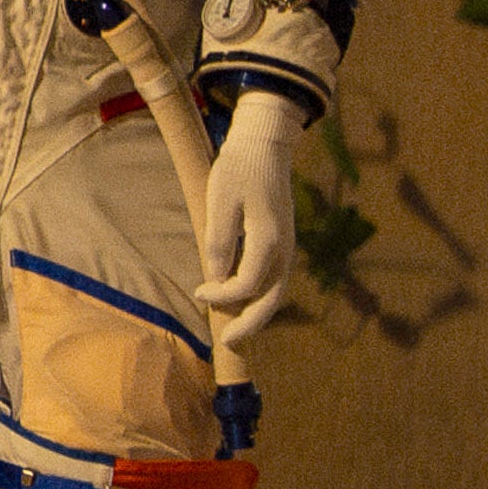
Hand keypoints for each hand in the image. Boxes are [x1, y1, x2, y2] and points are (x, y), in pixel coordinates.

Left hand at [195, 90, 308, 348]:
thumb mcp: (220, 202)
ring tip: (237, 331)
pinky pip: (275, 277)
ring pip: (277, 291)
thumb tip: (215, 278)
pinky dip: (261, 294)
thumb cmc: (238, 169)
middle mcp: (285, 248)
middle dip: (251, 324)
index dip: (223, 295)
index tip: (199, 292)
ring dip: (258, 312)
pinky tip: (242, 300)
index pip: (248, 284)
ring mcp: (288, 246)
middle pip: (272, 298)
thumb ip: (219, 242)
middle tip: (229, 344)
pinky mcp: (283, 241)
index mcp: (270, 240)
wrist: (264, 144)